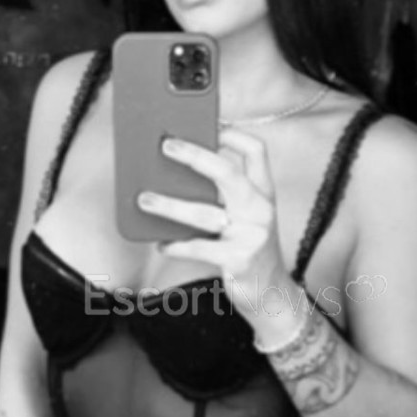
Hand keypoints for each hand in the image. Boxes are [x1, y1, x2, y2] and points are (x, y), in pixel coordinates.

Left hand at [137, 128, 291, 313]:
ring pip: (204, 213)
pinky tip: (161, 244)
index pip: (257, 151)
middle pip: (228, 173)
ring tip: (144, 199)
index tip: (209, 123)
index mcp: (264, 193)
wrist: (272, 293)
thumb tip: (177, 175)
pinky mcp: (240, 260)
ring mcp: (252, 235)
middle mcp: (261, 210)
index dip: (233, 134)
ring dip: (169, 205)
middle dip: (194, 156)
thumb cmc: (250, 249)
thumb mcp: (245, 217)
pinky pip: (199, 248)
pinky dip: (176, 246)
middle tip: (166, 146)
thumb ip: (224, 196)